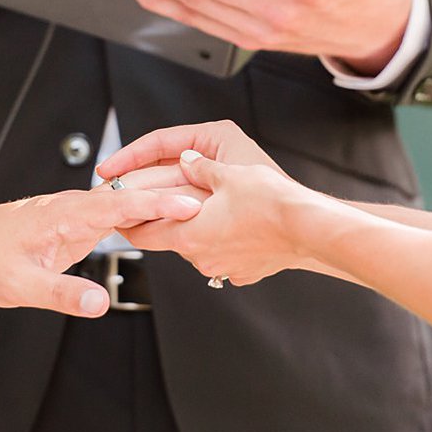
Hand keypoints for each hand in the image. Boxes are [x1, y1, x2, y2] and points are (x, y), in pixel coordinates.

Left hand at [0, 187, 201, 316]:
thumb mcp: (19, 287)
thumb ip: (61, 295)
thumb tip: (100, 304)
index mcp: (64, 215)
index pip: (120, 204)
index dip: (157, 205)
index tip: (191, 204)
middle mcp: (73, 207)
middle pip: (131, 197)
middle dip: (170, 196)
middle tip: (213, 201)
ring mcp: (74, 212)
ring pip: (124, 203)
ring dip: (159, 203)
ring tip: (199, 208)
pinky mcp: (73, 222)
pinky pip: (113, 213)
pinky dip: (140, 213)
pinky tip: (160, 220)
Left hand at [96, 120, 293, 262]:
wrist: (309, 229)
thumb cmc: (270, 203)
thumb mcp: (228, 173)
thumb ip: (199, 167)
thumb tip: (185, 159)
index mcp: (187, 233)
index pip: (141, 234)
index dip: (128, 223)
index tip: (121, 216)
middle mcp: (200, 256)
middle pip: (169, 240)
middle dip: (165, 221)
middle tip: (166, 204)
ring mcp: (221, 267)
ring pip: (197, 248)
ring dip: (197, 231)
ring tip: (209, 209)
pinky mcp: (242, 272)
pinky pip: (223, 256)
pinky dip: (223, 242)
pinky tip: (236, 226)